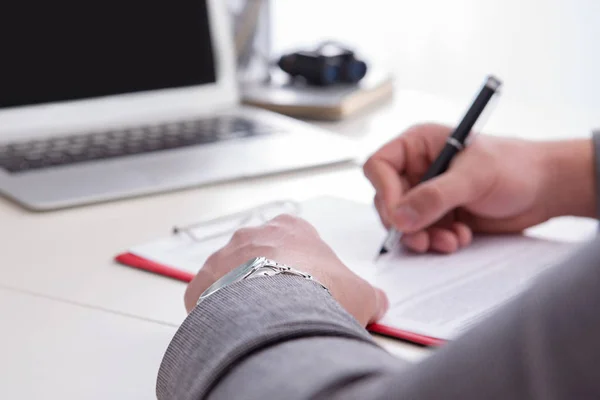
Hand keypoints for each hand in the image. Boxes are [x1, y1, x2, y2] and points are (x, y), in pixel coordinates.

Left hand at [184, 214, 387, 325]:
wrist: (279, 312)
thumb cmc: (318, 292)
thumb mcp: (360, 292)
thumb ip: (367, 293)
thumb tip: (376, 303)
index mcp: (290, 228)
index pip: (294, 238)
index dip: (303, 264)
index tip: (309, 284)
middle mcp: (253, 235)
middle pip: (260, 254)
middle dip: (270, 277)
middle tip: (285, 305)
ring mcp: (223, 257)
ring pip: (231, 274)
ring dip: (242, 292)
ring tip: (260, 320)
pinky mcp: (202, 283)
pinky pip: (207, 296)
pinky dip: (218, 311)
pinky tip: (237, 327)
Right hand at [364, 123, 594, 252]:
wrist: (545, 190)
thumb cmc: (515, 167)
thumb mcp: (474, 177)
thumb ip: (435, 196)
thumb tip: (399, 217)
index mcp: (419, 145)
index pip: (380, 165)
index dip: (384, 192)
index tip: (399, 216)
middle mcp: (418, 168)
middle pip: (387, 199)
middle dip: (405, 223)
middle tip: (422, 238)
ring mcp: (427, 193)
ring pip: (403, 221)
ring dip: (423, 236)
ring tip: (450, 240)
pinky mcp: (438, 215)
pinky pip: (421, 234)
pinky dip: (436, 241)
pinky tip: (460, 237)